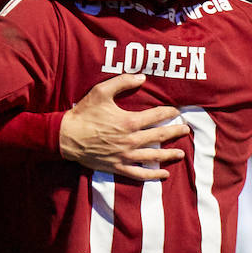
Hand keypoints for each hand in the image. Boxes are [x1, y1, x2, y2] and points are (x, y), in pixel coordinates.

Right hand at [59, 74, 188, 180]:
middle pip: (159, 136)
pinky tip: (164, 174)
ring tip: (181, 153)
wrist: (66, 137)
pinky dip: (153, 175)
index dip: (168, 112)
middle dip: (175, 132)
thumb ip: (123, 82)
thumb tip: (142, 77)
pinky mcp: (118, 167)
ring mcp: (125, 155)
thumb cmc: (84, 113)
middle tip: (186, 130)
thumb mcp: (101, 92)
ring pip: (153, 157)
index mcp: (128, 121)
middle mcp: (130, 140)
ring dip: (169, 155)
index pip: (156, 116)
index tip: (176, 111)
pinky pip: (139, 174)